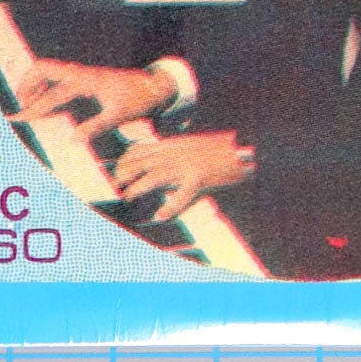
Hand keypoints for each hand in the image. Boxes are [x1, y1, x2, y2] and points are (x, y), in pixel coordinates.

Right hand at [10, 60, 173, 139]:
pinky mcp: (86, 77)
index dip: (32, 108)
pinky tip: (47, 104)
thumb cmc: (137, 100)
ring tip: (27, 106)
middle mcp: (80, 73)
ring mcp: (83, 73)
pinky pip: (60, 78)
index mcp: (85, 80)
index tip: (16, 118)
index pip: (51, 94)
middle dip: (27, 86)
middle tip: (19, 109)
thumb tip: (72, 141)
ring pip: (50, 71)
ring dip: (35, 85)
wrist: (153, 86)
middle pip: (43, 69)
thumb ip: (95, 127)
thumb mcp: (119, 116)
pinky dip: (47, 87)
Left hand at [112, 132, 255, 219]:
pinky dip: (171, 206)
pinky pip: (183, 193)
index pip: (141, 150)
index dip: (125, 161)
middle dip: (126, 173)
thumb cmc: (219, 150)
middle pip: (143, 161)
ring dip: (139, 186)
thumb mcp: (192, 146)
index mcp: (173, 146)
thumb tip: (158, 162)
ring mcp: (188, 165)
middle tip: (117, 186)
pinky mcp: (201, 177)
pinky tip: (161, 215)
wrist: (243, 147)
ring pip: (156, 175)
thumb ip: (174, 153)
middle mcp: (177, 153)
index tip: (117, 171)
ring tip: (129, 196)